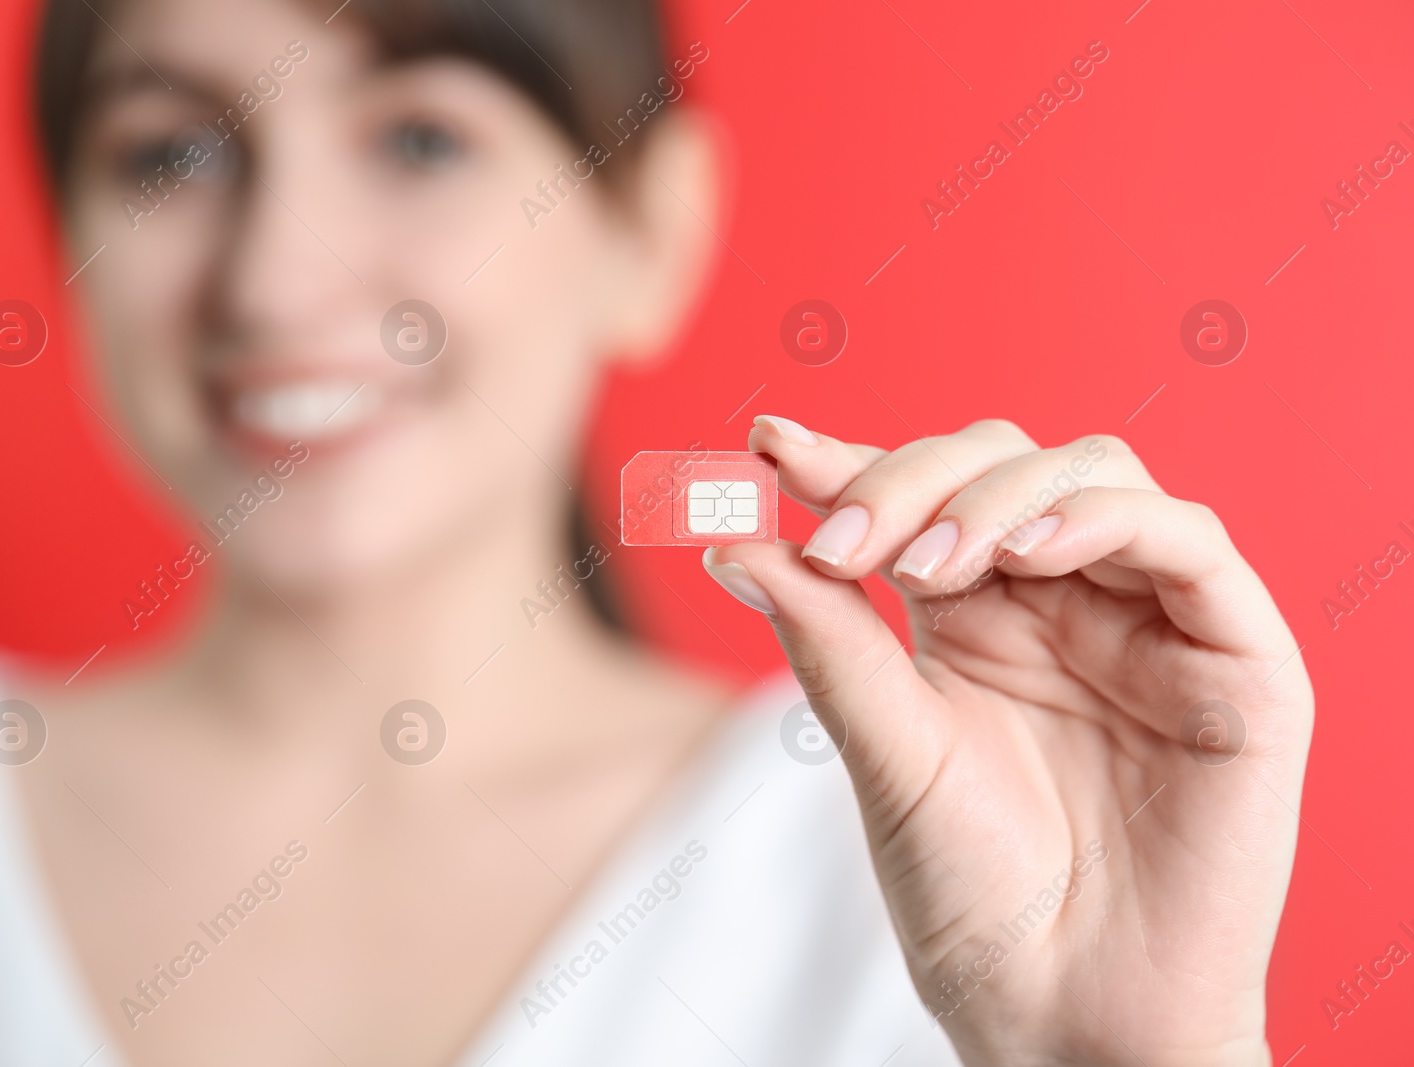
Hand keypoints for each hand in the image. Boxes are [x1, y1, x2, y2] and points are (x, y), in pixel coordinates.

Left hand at [702, 416, 1311, 1066]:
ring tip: (929, 562)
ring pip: (1090, 474)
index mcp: (972, 616)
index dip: (845, 460)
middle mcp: (1058, 599)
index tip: (765, 445)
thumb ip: (829, 641)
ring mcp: (1146, 619)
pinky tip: (1028, 557)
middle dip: (913, 479)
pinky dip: (1106, 523)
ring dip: (999, 495)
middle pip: (997, 462)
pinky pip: (1188, 541)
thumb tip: (733, 541)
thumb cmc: (974, 896)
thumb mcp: (888, 753)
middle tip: (846, 539)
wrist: (1065, 1014)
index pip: (916, 498)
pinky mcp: (1234, 657)